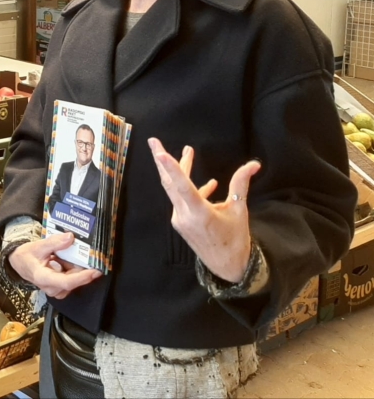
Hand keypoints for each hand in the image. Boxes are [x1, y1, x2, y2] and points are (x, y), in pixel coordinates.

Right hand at [8, 233, 102, 298]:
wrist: (19, 263)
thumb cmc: (27, 256)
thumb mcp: (38, 246)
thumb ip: (54, 242)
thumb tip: (70, 237)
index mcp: (43, 278)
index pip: (66, 282)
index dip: (83, 277)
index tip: (95, 271)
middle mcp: (51, 287)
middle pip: (74, 279)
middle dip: (83, 267)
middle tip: (89, 253)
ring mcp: (56, 289)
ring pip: (74, 278)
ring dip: (77, 266)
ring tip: (71, 253)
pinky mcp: (60, 288)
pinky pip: (72, 278)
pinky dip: (73, 268)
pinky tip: (67, 258)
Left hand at [149, 137, 260, 282]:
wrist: (227, 267)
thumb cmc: (235, 240)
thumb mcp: (239, 210)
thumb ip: (240, 184)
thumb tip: (254, 164)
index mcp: (199, 213)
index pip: (182, 185)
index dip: (171, 167)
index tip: (158, 152)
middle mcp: (184, 215)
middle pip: (170, 183)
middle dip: (161, 160)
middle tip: (153, 141)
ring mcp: (179, 219)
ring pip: (174, 189)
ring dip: (179, 171)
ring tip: (188, 151)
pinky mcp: (180, 222)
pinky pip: (181, 199)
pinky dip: (191, 189)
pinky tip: (209, 184)